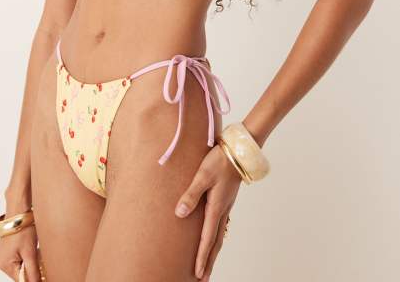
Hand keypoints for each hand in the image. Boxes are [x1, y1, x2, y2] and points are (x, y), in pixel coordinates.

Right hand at [0, 224, 40, 281]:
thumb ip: (33, 272)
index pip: (21, 280)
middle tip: (41, 260)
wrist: (20, 211)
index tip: (43, 275)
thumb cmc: (23, 228)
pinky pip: (18, 259)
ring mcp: (3, 256)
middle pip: (20, 275)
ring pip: (20, 267)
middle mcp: (1, 262)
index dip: (33, 279)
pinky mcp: (7, 250)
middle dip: (31, 271)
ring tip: (37, 252)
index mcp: (5, 265)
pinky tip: (33, 249)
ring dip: (29, 264)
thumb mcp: (30, 253)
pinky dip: (26, 258)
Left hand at [175, 143, 241, 280]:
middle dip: (209, 261)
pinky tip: (213, 236)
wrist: (238, 150)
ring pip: (219, 234)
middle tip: (203, 279)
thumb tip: (180, 214)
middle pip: (216, 242)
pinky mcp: (226, 199)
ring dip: (213, 251)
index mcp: (216, 207)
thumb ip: (191, 194)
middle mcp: (223, 210)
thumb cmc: (219, 161)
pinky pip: (221, 224)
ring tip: (208, 263)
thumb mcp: (202, 175)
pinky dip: (216, 236)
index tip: (198, 273)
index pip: (207, 238)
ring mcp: (226, 205)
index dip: (202, 257)